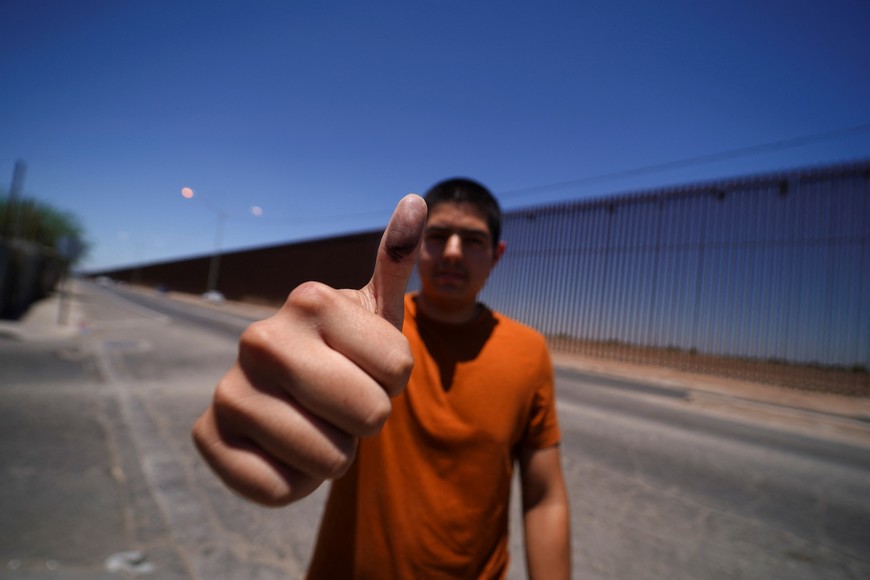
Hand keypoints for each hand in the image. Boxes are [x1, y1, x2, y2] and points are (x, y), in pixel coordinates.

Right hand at [192, 194, 427, 505]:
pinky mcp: (206, 435)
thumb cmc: (345, 351)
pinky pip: (278, 489)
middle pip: (369, 415)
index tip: (368, 366)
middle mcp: (260, 337)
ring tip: (313, 423)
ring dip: (334, 455)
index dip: (395, 381)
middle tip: (342, 400)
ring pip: (329, 459)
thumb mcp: (376, 310)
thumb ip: (395, 261)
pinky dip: (294, 483)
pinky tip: (281, 449)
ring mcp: (228, 387)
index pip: (400, 370)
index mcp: (310, 298)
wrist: (289, 393)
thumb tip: (416, 200)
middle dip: (369, 420)